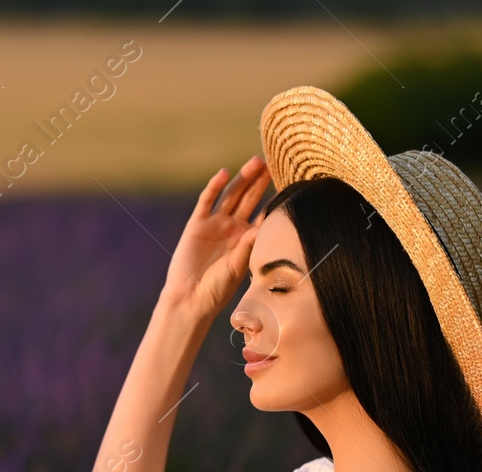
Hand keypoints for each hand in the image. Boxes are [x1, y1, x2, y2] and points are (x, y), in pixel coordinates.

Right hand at [160, 156, 272, 322]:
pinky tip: (224, 173)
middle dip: (260, 181)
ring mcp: (214, 223)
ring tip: (256, 162)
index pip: (263, 212)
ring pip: (231, 195)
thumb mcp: (240, 265)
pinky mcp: (196, 224)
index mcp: (246, 238)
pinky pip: (206, 201)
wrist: (191, 298)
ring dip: (242, 178)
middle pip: (249, 198)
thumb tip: (266, 225)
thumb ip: (251, 244)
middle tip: (274, 162)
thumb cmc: (218, 288)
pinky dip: (214, 187)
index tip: (289, 181)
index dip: (274, 198)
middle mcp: (231, 227)